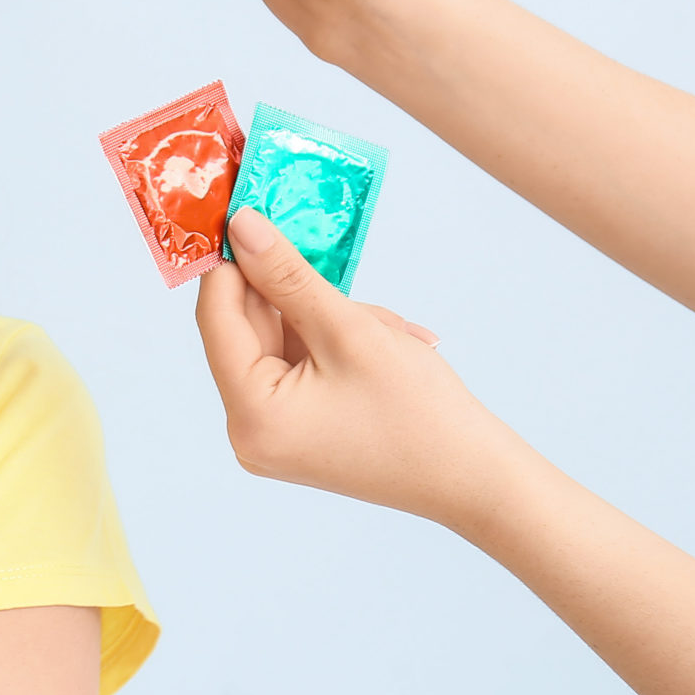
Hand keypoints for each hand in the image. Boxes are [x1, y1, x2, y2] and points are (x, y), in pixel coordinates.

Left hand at [197, 207, 516, 528]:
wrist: (477, 481)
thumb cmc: (420, 411)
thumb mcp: (349, 329)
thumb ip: (287, 275)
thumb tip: (241, 226)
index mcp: (249, 415)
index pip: (216, 319)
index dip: (230, 263)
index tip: (247, 214)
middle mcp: (248, 432)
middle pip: (249, 332)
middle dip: (296, 295)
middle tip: (336, 268)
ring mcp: (273, 435)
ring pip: (282, 343)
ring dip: (329, 319)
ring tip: (388, 329)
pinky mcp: (298, 431)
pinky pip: (300, 365)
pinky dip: (336, 342)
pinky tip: (385, 341)